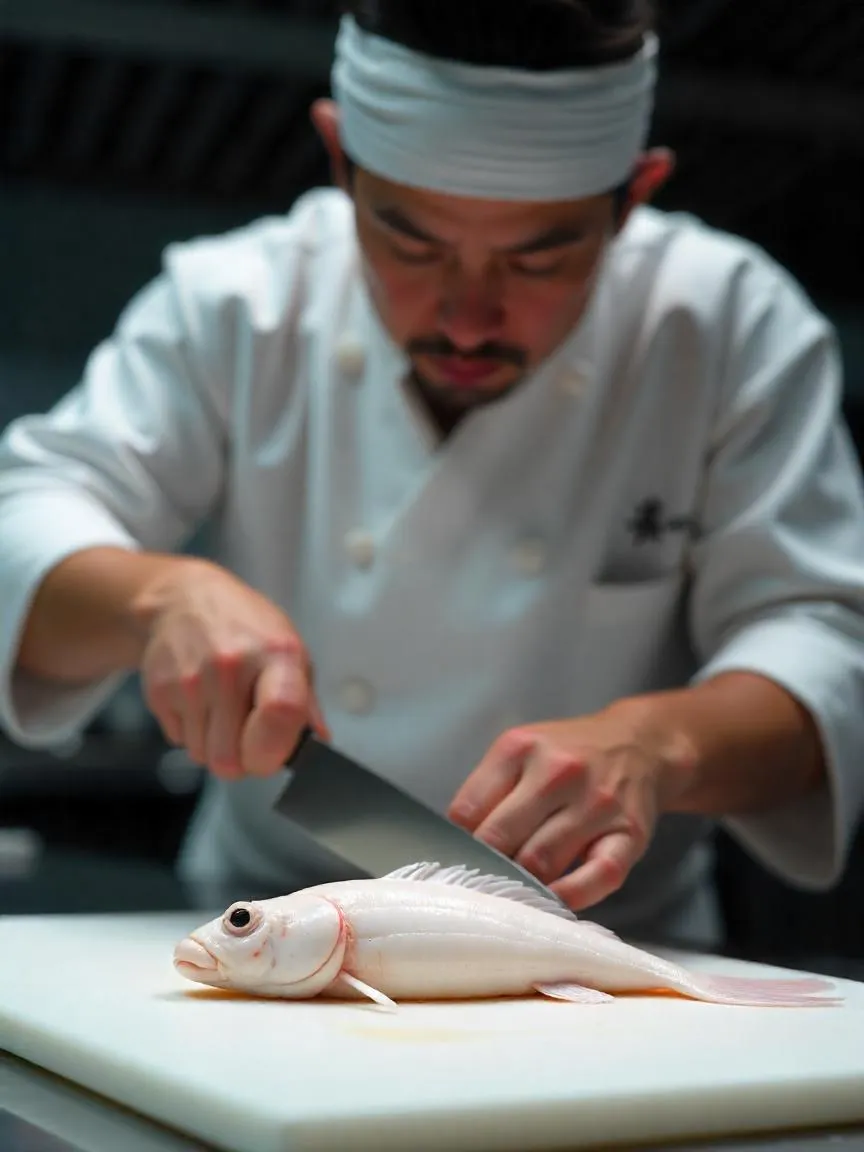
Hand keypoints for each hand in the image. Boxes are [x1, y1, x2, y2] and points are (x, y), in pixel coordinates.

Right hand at [135, 559, 328, 779]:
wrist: (183, 599)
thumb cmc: (245, 627)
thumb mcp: (288, 649)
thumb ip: (304, 700)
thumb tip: (317, 742)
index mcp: (275, 655)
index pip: (281, 713)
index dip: (276, 749)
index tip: (274, 750)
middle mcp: (230, 667)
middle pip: (230, 759)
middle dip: (241, 758)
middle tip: (246, 733)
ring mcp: (191, 680)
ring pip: (202, 756)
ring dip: (214, 745)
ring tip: (222, 709)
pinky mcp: (159, 690)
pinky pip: (178, 740)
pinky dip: (190, 731)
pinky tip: (199, 701)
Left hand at [447, 708, 688, 910]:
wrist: (638, 744)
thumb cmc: (566, 756)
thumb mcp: (520, 752)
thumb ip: (487, 792)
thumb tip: (456, 847)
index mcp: (521, 748)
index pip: (468, 811)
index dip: (458, 844)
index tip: (459, 862)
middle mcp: (559, 772)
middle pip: (501, 838)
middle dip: (486, 868)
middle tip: (482, 887)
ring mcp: (597, 804)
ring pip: (541, 862)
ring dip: (521, 886)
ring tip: (513, 896)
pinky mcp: (630, 835)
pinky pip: (596, 877)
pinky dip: (569, 897)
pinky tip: (553, 904)